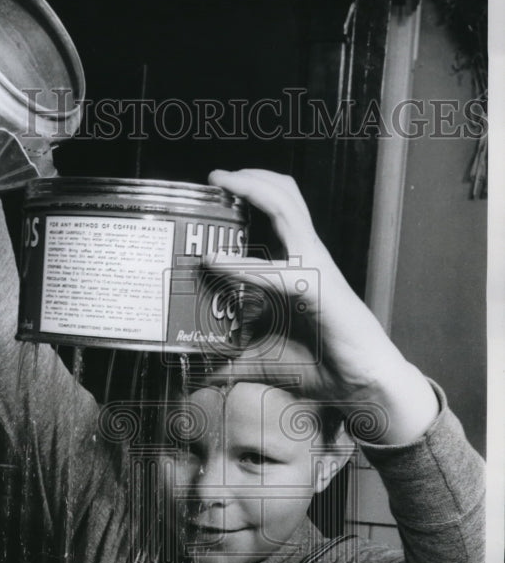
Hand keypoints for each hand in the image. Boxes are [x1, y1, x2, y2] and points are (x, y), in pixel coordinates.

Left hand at [206, 169, 438, 443]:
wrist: (360, 384)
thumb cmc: (320, 365)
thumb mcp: (263, 361)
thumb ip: (232, 363)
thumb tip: (201, 376)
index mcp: (298, 264)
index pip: (279, 212)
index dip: (250, 194)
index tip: (212, 195)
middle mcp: (307, 256)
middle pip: (284, 195)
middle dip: (248, 177)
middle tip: (214, 177)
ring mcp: (314, 266)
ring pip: (286, 207)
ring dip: (251, 190)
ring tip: (221, 182)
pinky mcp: (315, 288)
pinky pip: (274, 270)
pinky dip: (240, 266)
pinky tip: (213, 264)